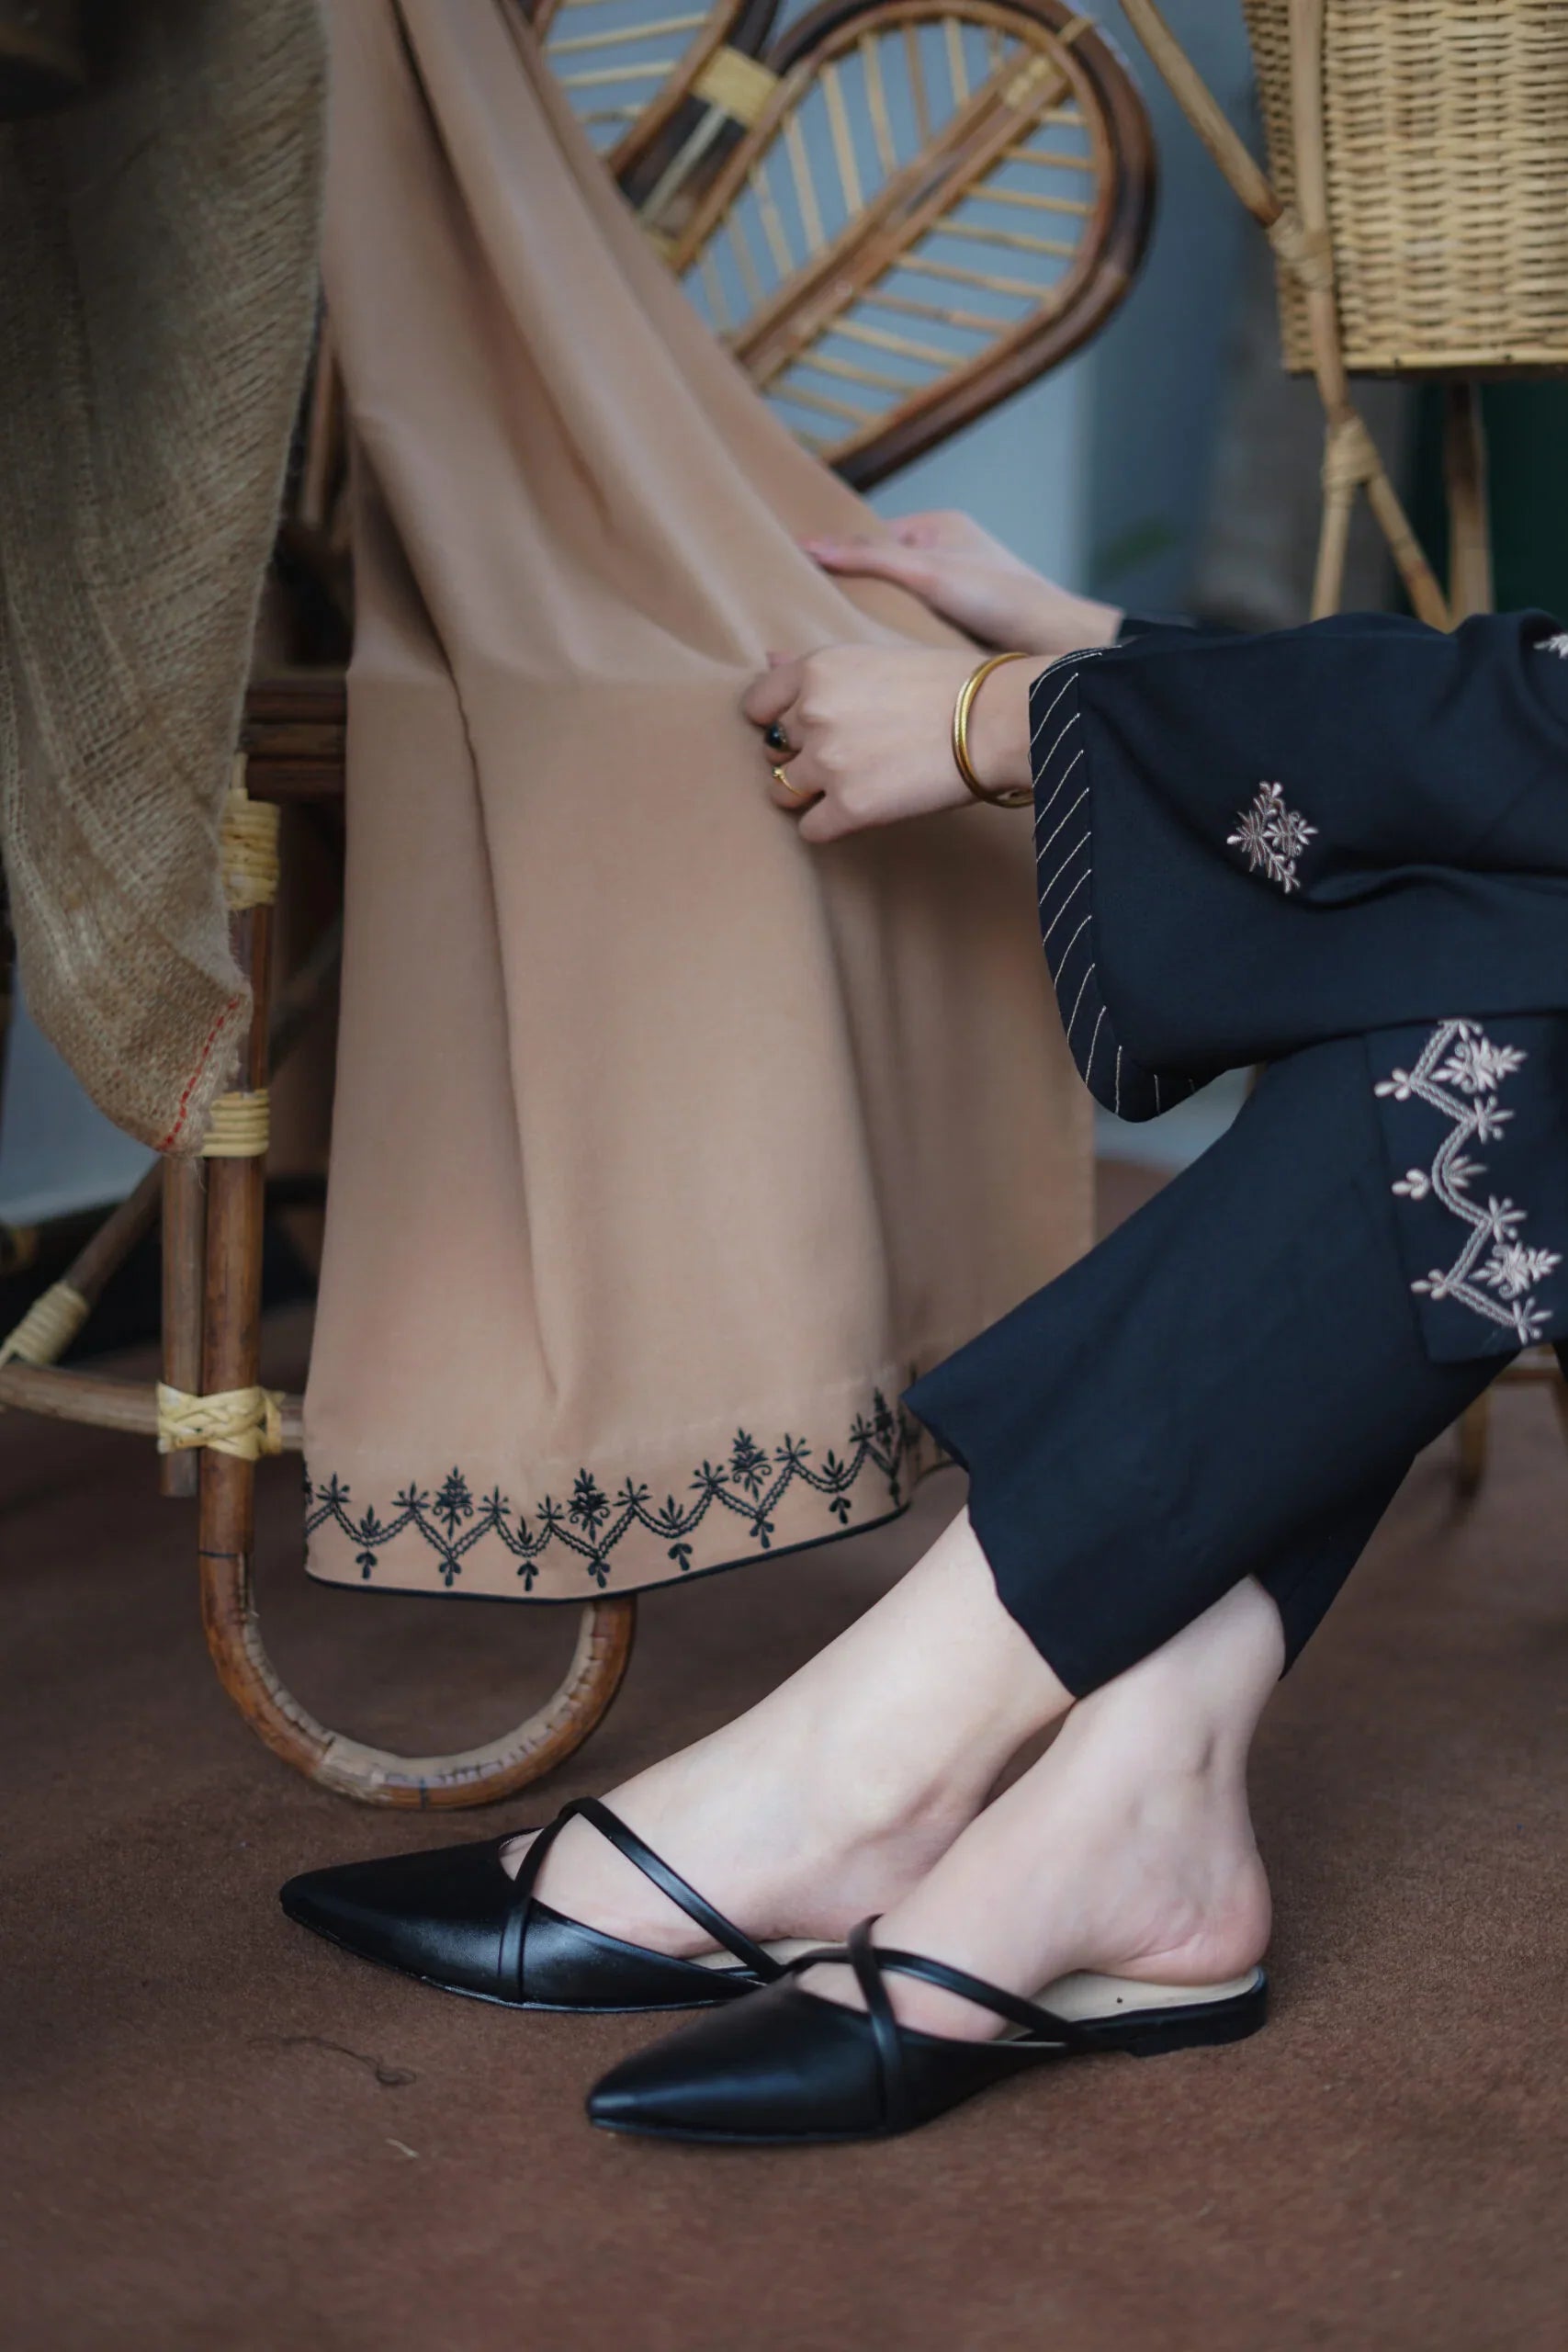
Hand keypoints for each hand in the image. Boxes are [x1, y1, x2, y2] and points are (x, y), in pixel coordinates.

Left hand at [743, 644, 1035, 841]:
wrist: (998, 719)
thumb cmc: (949, 685)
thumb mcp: (877, 656)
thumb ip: (817, 667)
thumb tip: (766, 659)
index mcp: (816, 669)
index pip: (756, 705)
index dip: (778, 720)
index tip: (806, 729)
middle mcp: (812, 712)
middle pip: (771, 751)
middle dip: (798, 757)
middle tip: (843, 758)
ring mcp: (827, 762)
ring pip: (781, 793)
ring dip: (809, 795)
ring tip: (851, 786)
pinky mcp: (850, 807)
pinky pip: (810, 830)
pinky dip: (830, 826)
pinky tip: (862, 811)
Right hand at [803, 510, 1121, 658]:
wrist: (1057, 643)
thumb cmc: (1002, 597)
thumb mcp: (927, 571)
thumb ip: (870, 558)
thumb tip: (809, 546)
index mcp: (937, 527)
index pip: (872, 537)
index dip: (840, 557)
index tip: (802, 581)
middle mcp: (945, 555)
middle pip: (882, 572)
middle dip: (854, 594)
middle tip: (817, 622)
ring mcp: (954, 592)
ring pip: (897, 604)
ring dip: (876, 624)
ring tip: (842, 646)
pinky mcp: (961, 626)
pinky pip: (915, 629)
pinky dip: (899, 642)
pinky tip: (880, 662)